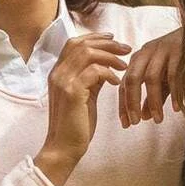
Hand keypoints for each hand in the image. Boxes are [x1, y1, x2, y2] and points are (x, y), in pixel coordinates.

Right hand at [36, 32, 130, 185]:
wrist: (64, 147)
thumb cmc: (76, 125)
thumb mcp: (85, 97)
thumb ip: (91, 80)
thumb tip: (105, 67)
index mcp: (58, 72)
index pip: (74, 43)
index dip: (94, 38)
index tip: (113, 39)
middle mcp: (57, 73)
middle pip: (81, 44)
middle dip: (106, 43)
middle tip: (126, 48)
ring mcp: (63, 81)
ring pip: (87, 54)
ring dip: (109, 57)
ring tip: (124, 65)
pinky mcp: (72, 92)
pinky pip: (94, 72)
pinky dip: (108, 74)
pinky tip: (117, 83)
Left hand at [118, 27, 183, 127]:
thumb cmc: (178, 59)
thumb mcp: (163, 79)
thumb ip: (153, 97)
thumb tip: (144, 117)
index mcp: (138, 59)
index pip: (124, 83)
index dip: (123, 105)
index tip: (126, 124)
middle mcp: (146, 53)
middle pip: (132, 79)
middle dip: (132, 102)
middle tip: (135, 123)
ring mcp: (162, 51)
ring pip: (151, 78)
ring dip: (153, 101)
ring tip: (158, 120)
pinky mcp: (178, 51)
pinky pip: (174, 75)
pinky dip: (174, 93)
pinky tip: (175, 109)